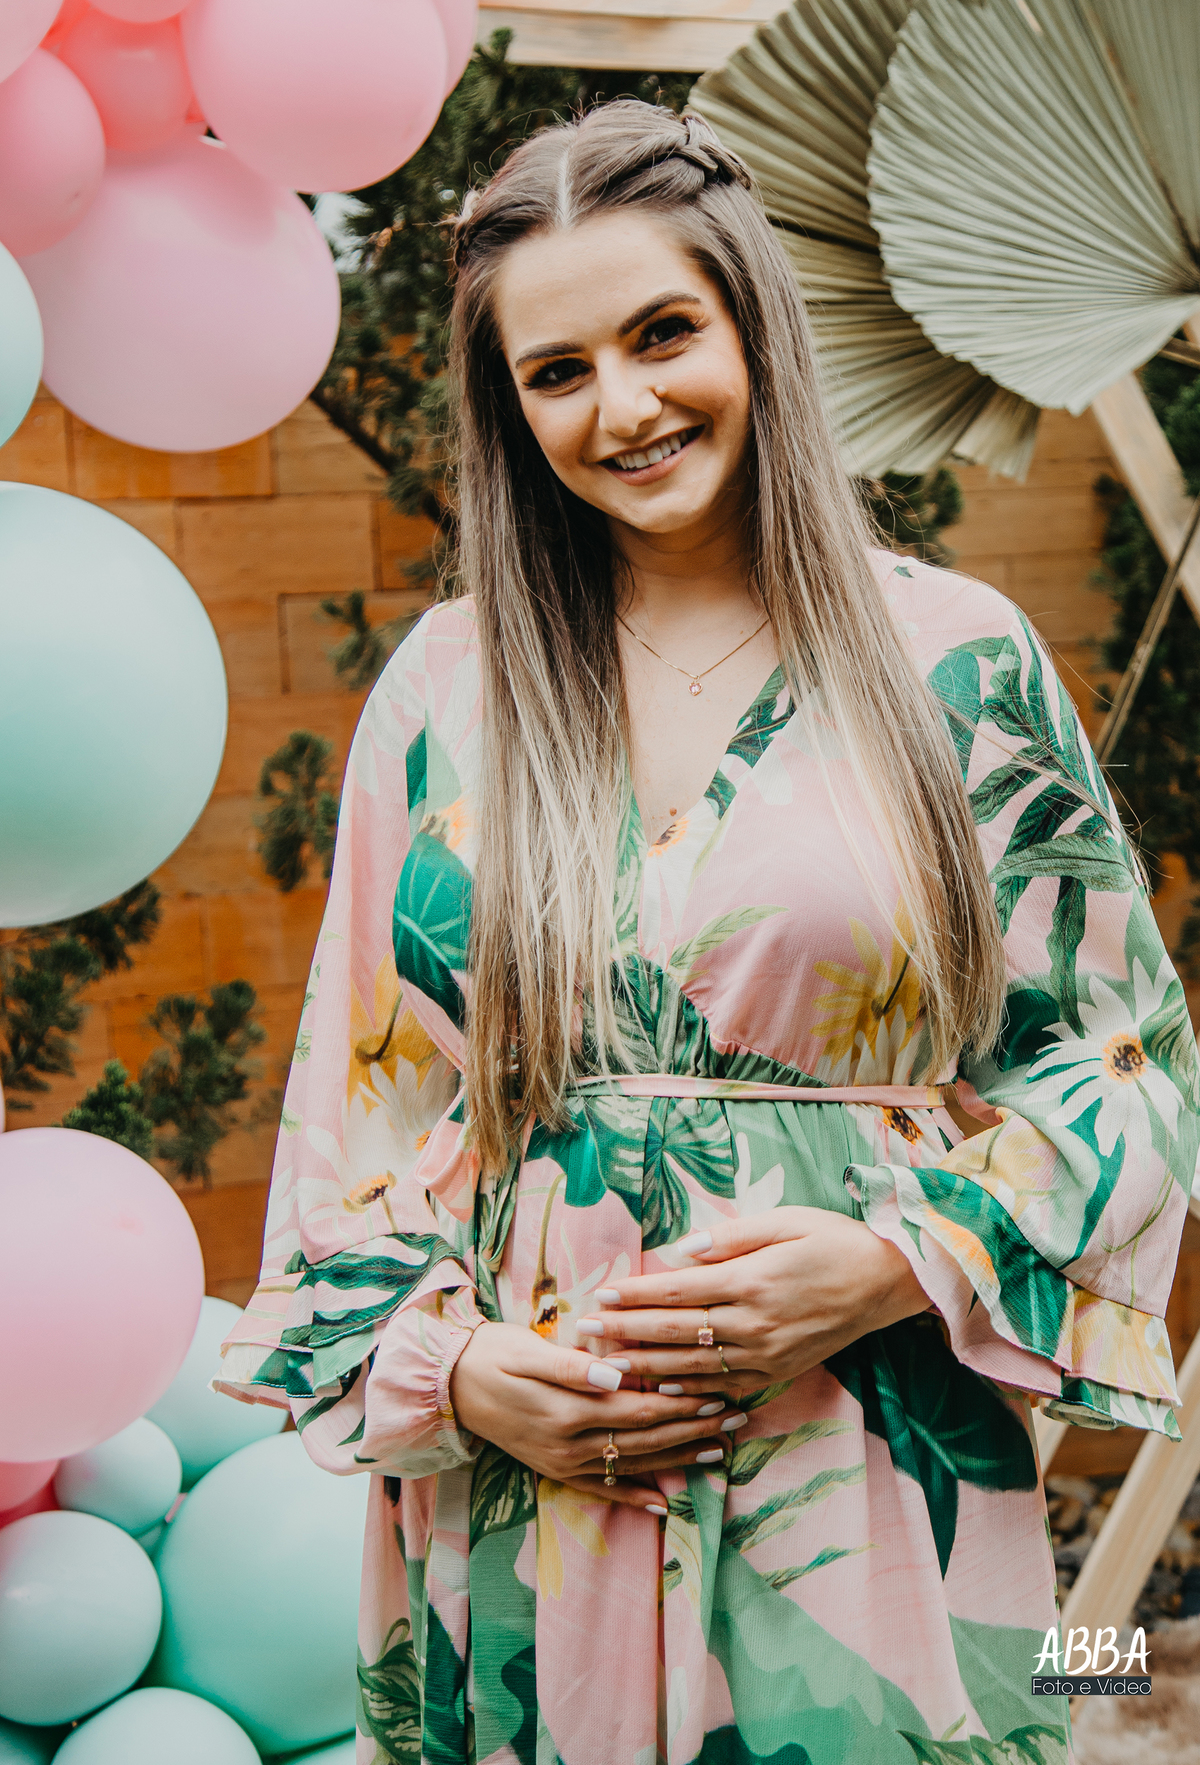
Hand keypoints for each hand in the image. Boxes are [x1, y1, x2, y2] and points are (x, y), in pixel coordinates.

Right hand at [448, 1320, 747, 1514]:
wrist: (448, 1385)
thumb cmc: (492, 1353)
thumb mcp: (527, 1349)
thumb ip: (573, 1366)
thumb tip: (617, 1376)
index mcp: (567, 1409)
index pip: (640, 1408)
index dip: (682, 1404)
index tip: (719, 1393)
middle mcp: (569, 1443)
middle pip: (645, 1439)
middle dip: (694, 1430)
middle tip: (736, 1420)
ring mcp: (562, 1462)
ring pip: (632, 1465)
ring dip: (678, 1460)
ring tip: (720, 1452)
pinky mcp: (554, 1470)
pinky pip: (601, 1490)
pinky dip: (633, 1497)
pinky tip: (664, 1503)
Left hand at [573, 1207, 930, 1398]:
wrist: (887, 1283)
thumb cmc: (834, 1240)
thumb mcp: (785, 1220)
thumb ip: (730, 1237)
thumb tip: (680, 1252)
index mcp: (751, 1280)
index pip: (676, 1290)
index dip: (633, 1293)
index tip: (599, 1293)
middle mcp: (754, 1324)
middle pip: (674, 1332)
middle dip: (624, 1331)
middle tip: (584, 1332)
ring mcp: (766, 1355)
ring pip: (692, 1367)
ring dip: (644, 1365)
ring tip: (606, 1364)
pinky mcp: (778, 1372)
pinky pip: (723, 1387)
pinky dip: (688, 1389)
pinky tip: (660, 1388)